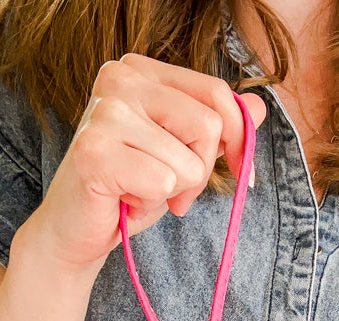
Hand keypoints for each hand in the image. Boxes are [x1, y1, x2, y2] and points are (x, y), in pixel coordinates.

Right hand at [25, 53, 266, 270]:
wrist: (78, 230)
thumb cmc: (130, 189)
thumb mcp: (182, 154)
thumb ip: (217, 127)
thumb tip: (259, 107)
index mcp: (141, 71)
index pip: (216, 94)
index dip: (237, 138)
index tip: (236, 170)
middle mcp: (119, 79)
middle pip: (209, 126)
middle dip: (200, 171)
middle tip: (170, 188)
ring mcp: (104, 112)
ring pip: (187, 161)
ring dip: (172, 191)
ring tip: (139, 191)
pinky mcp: (94, 151)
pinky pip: (162, 181)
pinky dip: (150, 202)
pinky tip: (125, 199)